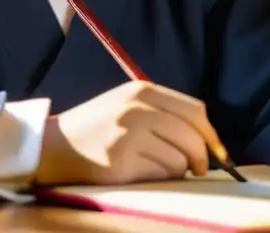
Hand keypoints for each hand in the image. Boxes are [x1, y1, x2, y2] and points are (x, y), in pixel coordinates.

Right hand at [34, 81, 224, 185]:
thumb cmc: (97, 127)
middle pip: (192, 136)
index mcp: (141, 90)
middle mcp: (136, 110)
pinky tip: (139, 172)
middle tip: (198, 168)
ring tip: (155, 166)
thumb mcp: (127, 104)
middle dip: (202, 157)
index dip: (211, 134)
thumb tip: (207, 138)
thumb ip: (163, 111)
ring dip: (176, 170)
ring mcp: (128, 137)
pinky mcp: (120, 164)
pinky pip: (160, 176)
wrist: (52, 145)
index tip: (218, 151)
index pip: (194, 111)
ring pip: (179, 160)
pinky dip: (158, 179)